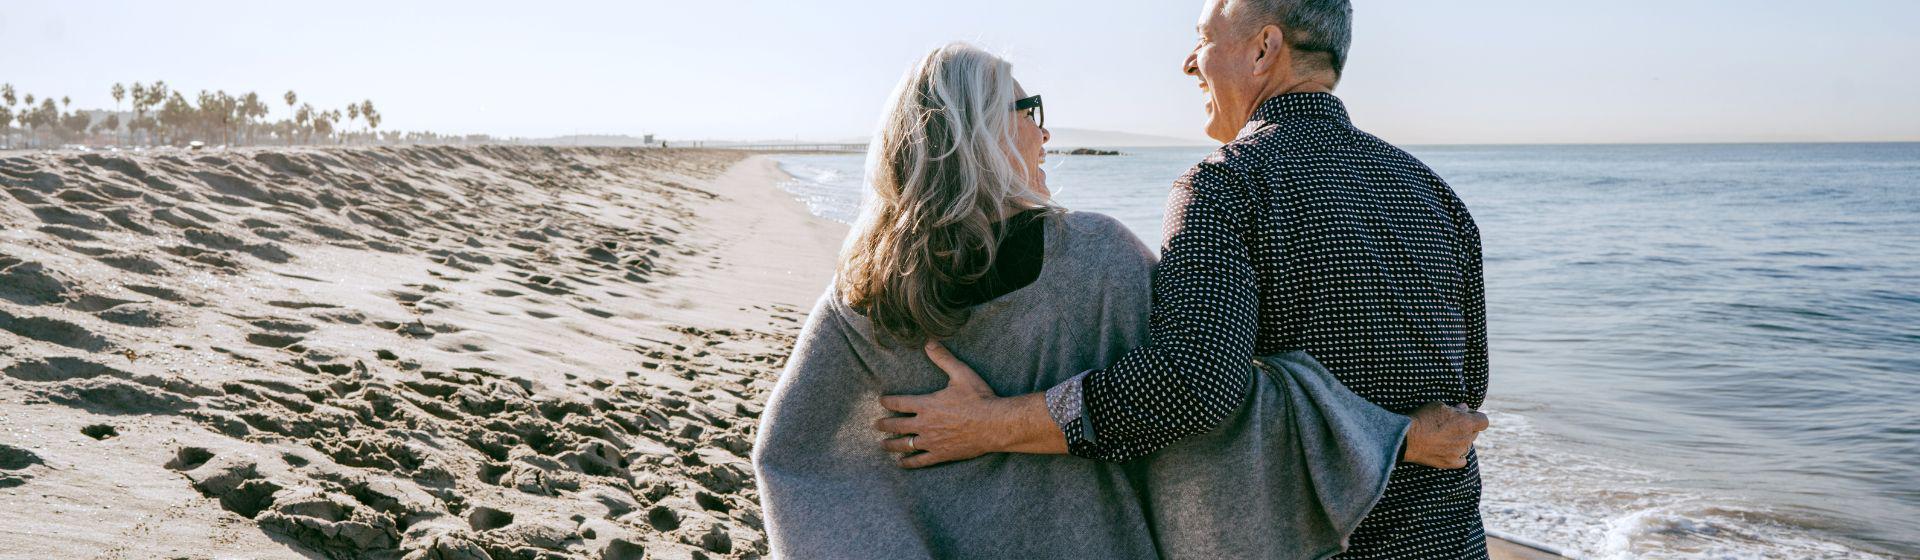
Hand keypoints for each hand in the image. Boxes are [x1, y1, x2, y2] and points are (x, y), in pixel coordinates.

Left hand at [874, 342, 1010, 467]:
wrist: (994, 424)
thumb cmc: (979, 398)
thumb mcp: (961, 373)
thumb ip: (943, 358)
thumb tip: (928, 342)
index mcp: (927, 404)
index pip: (900, 402)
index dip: (888, 401)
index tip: (880, 401)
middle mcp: (924, 424)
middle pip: (897, 425)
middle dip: (884, 424)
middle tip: (875, 425)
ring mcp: (931, 441)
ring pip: (905, 444)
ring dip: (891, 444)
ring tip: (882, 445)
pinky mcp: (941, 454)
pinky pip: (920, 460)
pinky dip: (909, 462)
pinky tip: (901, 463)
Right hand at [1401, 401, 1488, 468]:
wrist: (1407, 437)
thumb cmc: (1422, 418)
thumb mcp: (1438, 406)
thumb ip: (1455, 408)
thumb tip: (1464, 408)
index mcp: (1466, 423)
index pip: (1483, 421)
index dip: (1476, 416)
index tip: (1466, 414)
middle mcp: (1465, 438)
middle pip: (1475, 433)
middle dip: (1467, 427)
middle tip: (1452, 424)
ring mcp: (1459, 452)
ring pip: (1467, 445)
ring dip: (1461, 440)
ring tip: (1446, 436)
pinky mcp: (1450, 462)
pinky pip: (1462, 460)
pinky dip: (1458, 455)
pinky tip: (1450, 450)